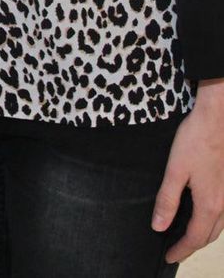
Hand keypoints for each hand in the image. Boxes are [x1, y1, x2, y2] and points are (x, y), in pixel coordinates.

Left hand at [152, 77, 223, 262]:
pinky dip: (212, 220)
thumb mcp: (175, 170)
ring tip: (187, 234)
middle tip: (176, 249)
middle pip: (209, 235)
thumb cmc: (195, 140)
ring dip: (204, 233)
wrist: (218, 119)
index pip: (194, 238)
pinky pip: (223, 212)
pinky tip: (202, 212)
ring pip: (219, 225)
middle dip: (192, 245)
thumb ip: (167, 200)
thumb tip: (159, 226)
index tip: (168, 257)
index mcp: (209, 204)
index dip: (181, 250)